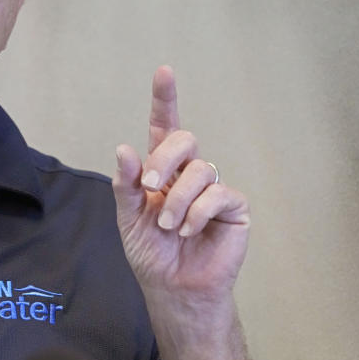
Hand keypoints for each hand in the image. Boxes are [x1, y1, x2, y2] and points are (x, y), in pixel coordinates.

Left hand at [112, 66, 249, 301]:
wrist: (173, 287)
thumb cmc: (151, 251)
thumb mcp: (128, 217)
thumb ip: (126, 184)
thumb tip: (125, 149)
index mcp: (161, 170)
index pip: (163, 128)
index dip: (165, 99)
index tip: (164, 72)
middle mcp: (188, 173)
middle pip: (184, 140)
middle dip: (164, 159)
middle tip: (150, 187)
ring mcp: (212, 188)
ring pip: (200, 169)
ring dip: (178, 199)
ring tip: (169, 226)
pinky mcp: (233, 207)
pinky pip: (218, 194)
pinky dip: (197, 212)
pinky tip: (188, 231)